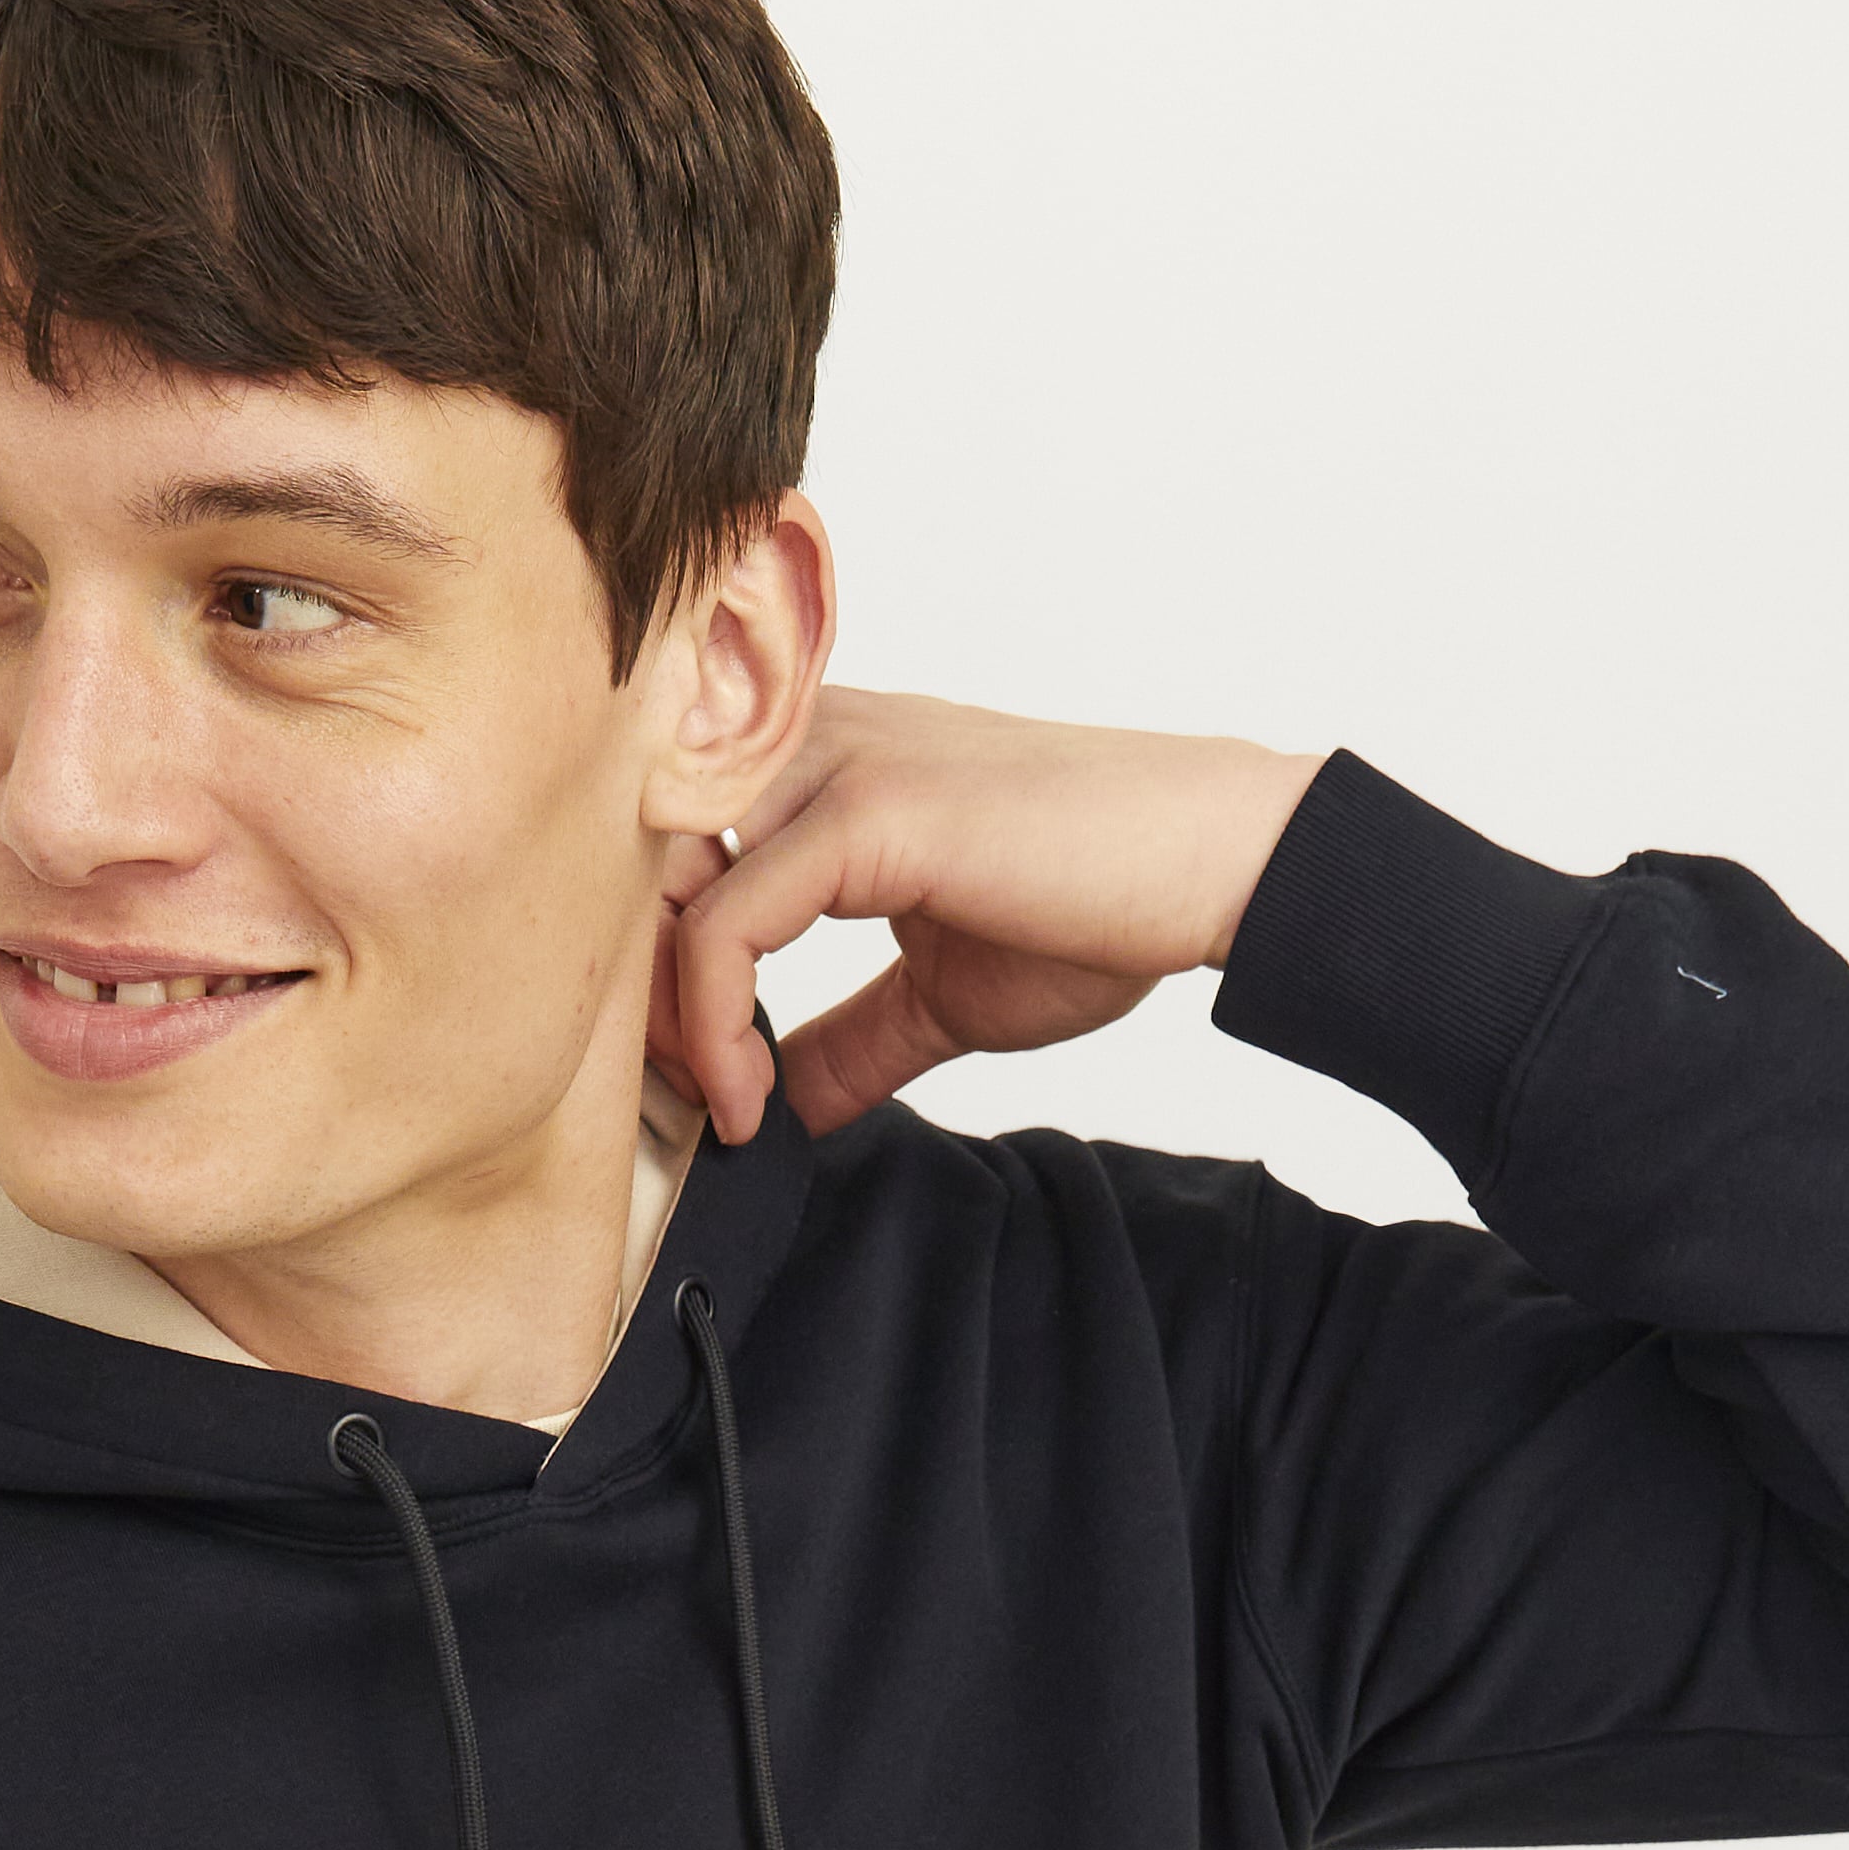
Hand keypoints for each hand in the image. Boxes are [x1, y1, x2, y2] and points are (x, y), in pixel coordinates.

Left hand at [652, 692, 1323, 1144]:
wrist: (1212, 869)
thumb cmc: (1098, 908)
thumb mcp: (942, 995)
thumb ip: (853, 1038)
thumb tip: (791, 1108)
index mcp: (821, 766)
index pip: (668, 843)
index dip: (653, 963)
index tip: (693, 1079)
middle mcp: (811, 742)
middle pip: (638, 852)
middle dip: (636, 988)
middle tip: (674, 1098)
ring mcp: (835, 764)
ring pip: (664, 880)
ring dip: (664, 1013)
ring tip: (715, 1104)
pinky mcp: (866, 809)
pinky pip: (730, 921)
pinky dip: (716, 1023)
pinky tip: (752, 1099)